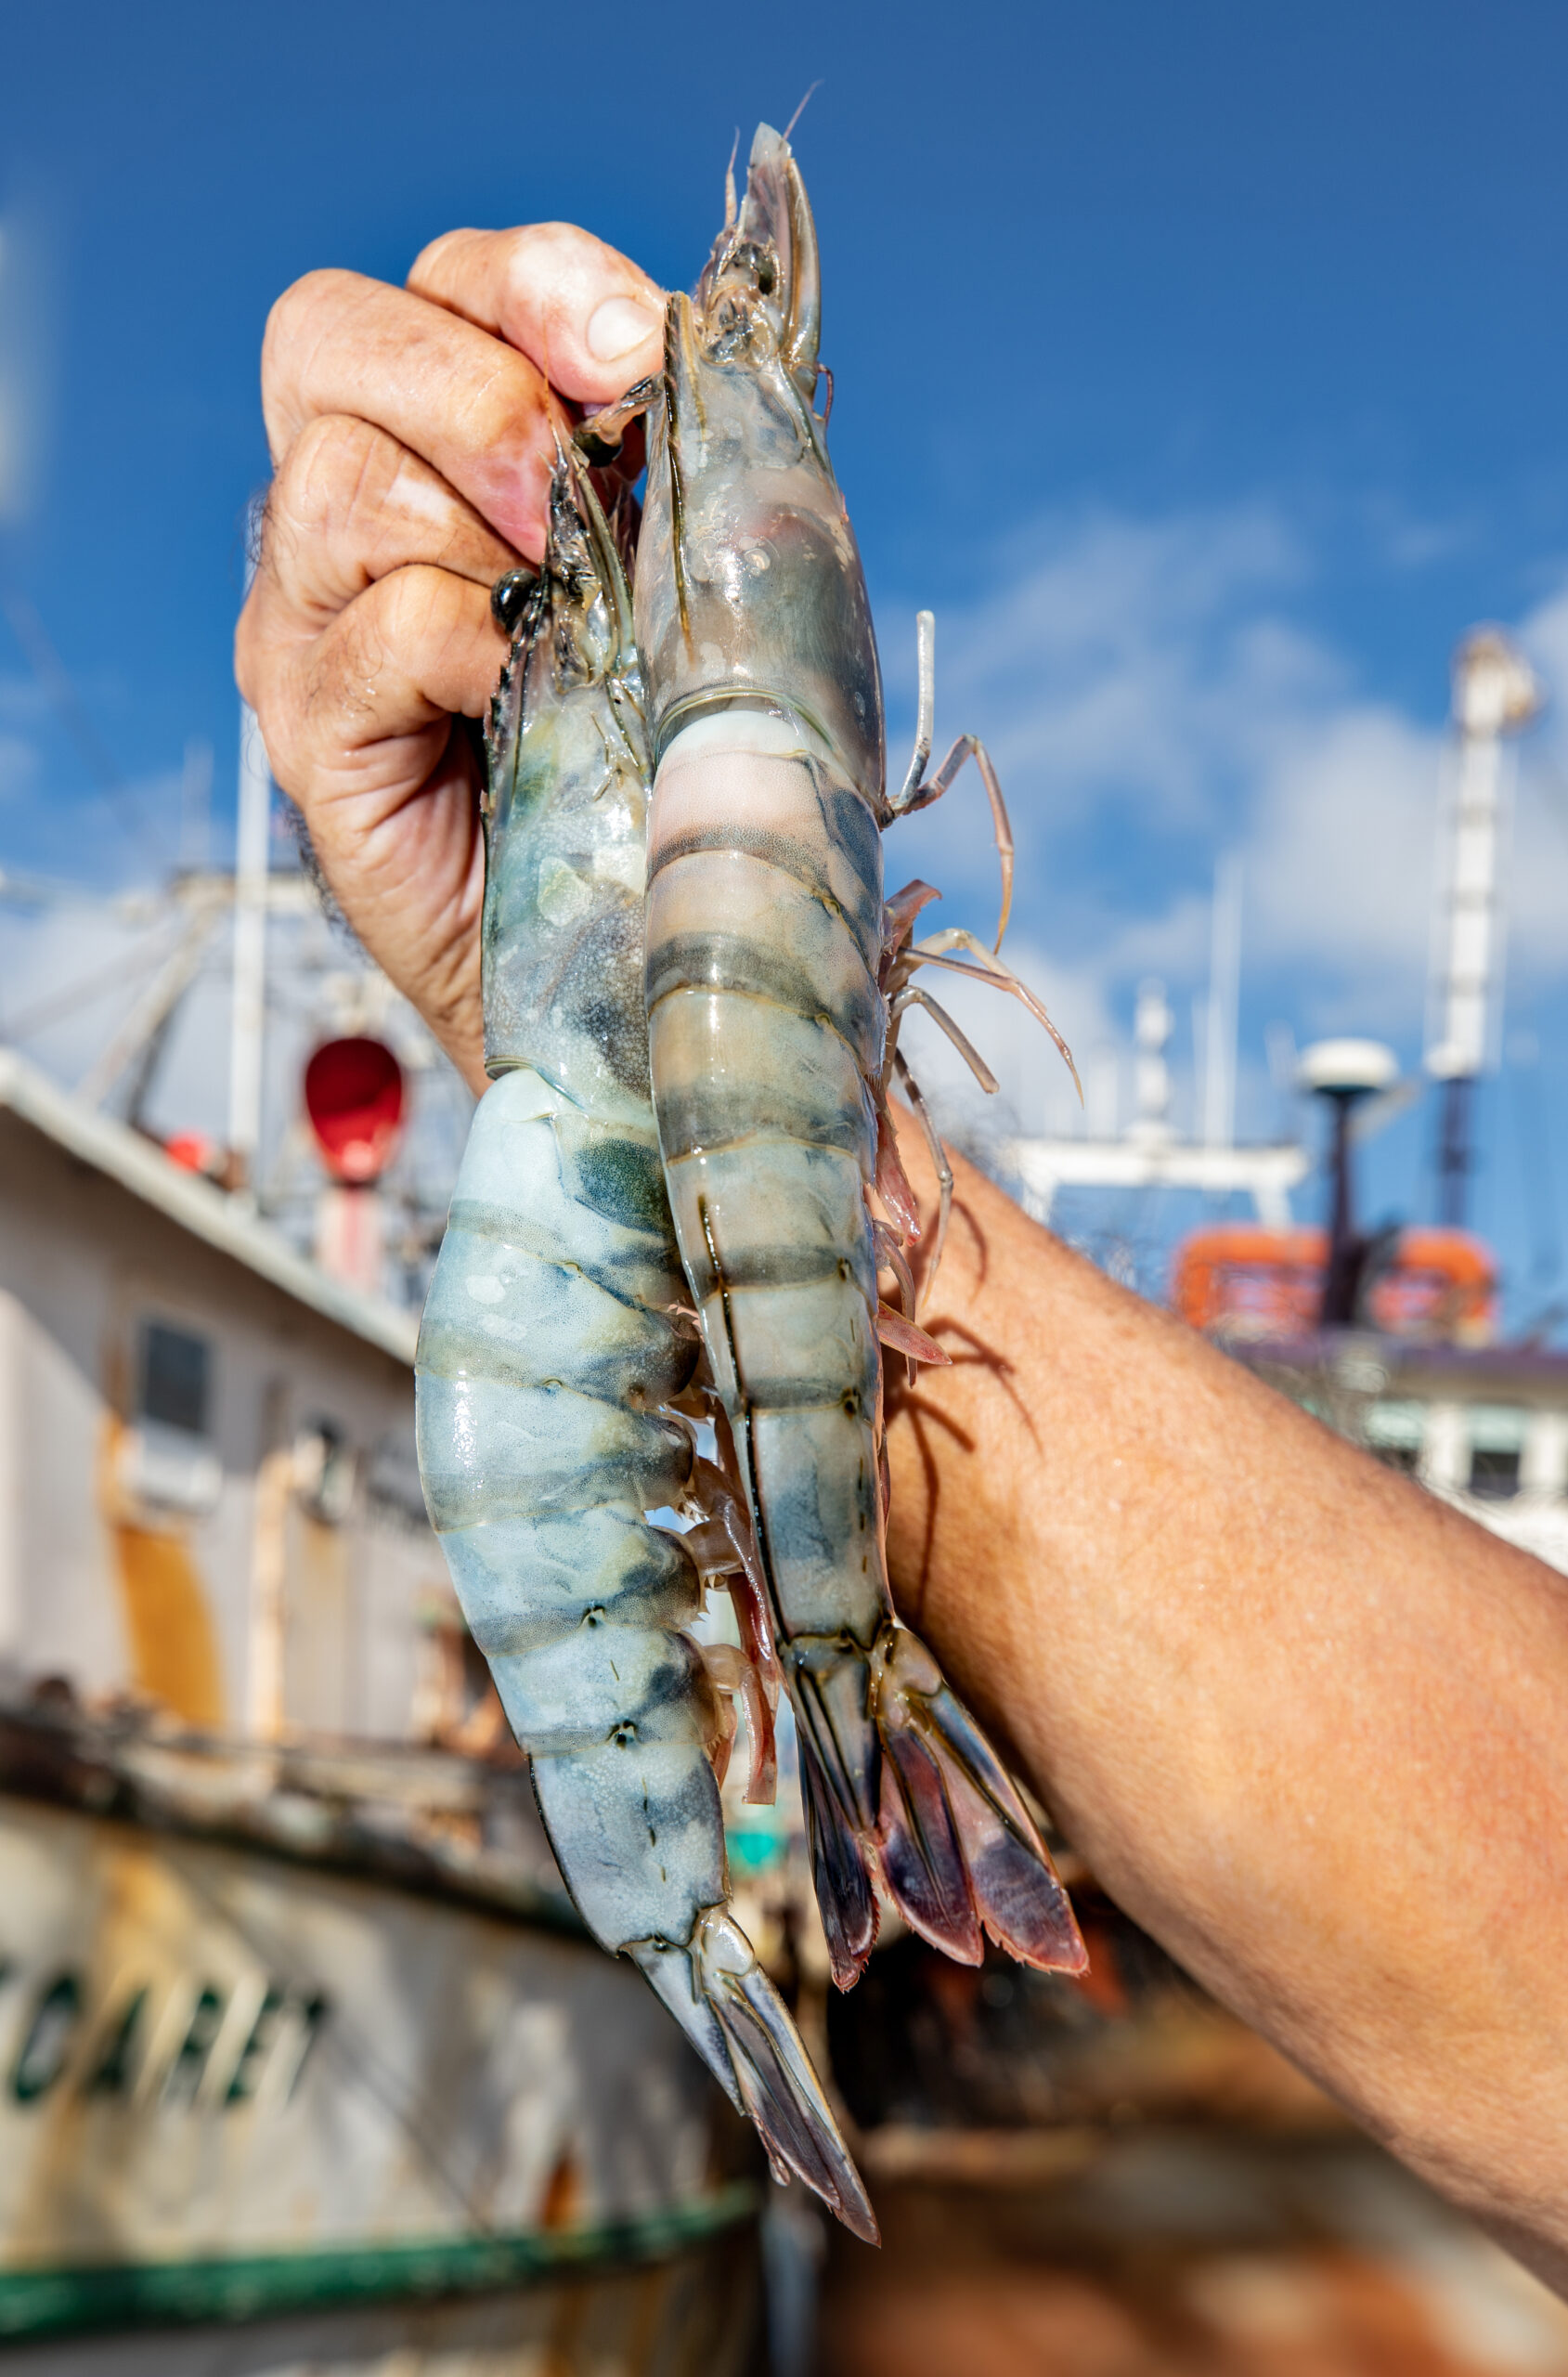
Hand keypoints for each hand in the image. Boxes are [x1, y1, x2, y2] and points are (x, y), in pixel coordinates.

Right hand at [235, 226, 664, 1088]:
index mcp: (441, 437)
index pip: (446, 280)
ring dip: (484, 536)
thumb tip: (720, 361)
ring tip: (567, 625)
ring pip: (342, 483)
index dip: (541, 286)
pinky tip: (531, 696)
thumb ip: (683, 466)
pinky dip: (474, 644)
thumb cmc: (658, 755)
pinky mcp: (311, 732)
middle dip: (483, 394)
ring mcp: (307, 619)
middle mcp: (342, 507)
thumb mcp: (692, 579)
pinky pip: (379, 628)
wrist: (627, 944)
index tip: (644, 357)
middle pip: (330, 335)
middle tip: (576, 495)